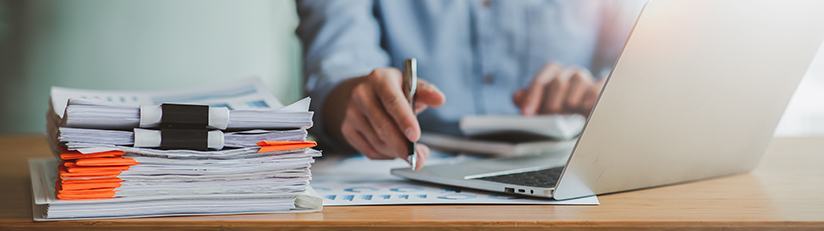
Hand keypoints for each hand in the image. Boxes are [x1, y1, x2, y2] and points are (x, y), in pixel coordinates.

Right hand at [324, 68, 445, 168]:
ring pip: (377, 141)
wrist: (363, 92)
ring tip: (412, 152)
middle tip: (419, 157)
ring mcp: (351, 113)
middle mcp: (361, 94)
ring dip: (397, 152)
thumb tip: (440, 100)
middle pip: (383, 126)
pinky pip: (369, 151)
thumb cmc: (392, 90)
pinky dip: (386, 155)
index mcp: (379, 79)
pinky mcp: (347, 129)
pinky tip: (395, 150)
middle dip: (403, 146)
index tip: (416, 136)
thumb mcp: (410, 84)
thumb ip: (426, 92)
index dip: (404, 120)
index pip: (392, 101)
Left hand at [513, 62, 605, 115]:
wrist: (587, 116)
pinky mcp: (602, 86)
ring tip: (567, 116)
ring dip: (570, 101)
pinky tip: (587, 106)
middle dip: (551, 104)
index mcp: (553, 73)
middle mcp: (570, 72)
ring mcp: (587, 78)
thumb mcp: (542, 107)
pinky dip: (593, 94)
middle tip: (549, 120)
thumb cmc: (560, 111)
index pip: (541, 80)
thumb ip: (528, 101)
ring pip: (578, 79)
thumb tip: (517, 96)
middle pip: (558, 81)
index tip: (527, 114)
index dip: (532, 97)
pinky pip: (598, 85)